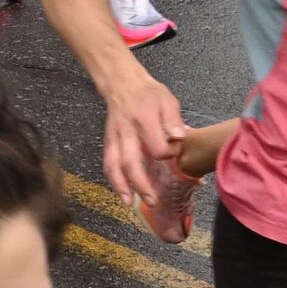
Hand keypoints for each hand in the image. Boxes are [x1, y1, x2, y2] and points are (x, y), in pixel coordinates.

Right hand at [98, 78, 194, 224]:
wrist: (122, 84)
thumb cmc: (148, 94)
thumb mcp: (167, 100)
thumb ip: (173, 120)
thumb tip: (179, 137)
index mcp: (144, 119)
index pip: (156, 146)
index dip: (168, 155)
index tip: (176, 155)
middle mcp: (126, 131)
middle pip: (130, 162)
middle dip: (140, 184)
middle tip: (152, 201)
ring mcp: (114, 138)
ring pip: (113, 166)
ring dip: (121, 186)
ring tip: (129, 203)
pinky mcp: (108, 142)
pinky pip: (108, 163)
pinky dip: (113, 180)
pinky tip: (122, 193)